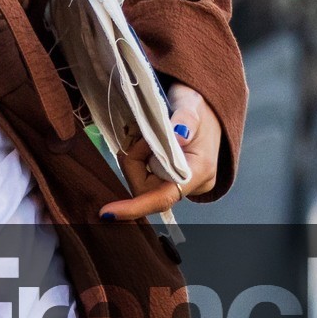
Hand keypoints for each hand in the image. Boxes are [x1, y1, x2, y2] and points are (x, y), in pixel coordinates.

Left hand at [99, 87, 220, 220]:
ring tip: (146, 135)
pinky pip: (144, 177)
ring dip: (135, 158)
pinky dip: (139, 159)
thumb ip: (185, 119)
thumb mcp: (193, 105)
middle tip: (141, 133)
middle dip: (134, 161)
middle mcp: (191, 185)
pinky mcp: (169, 182)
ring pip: (141, 183)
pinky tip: (147, 143)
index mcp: (200, 170)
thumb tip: (177, 136)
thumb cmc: (202, 109)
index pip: (164, 197)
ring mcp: (179, 185)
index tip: (108, 212)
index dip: (135, 207)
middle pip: (146, 189)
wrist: (209, 112)